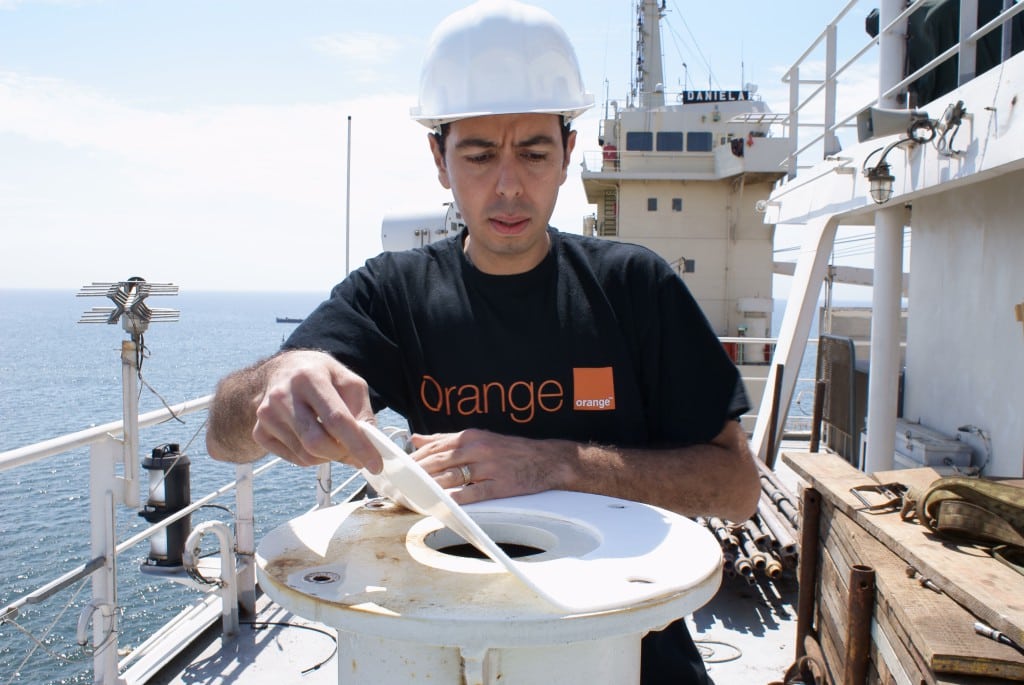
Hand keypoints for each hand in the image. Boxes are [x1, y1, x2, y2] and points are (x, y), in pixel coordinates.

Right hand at [252, 350, 381, 472]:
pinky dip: (312, 457)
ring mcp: (267, 415)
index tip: (375, 464)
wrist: (281, 372)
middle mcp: (283, 395)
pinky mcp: (260, 432)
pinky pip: (295, 459)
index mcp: (309, 377)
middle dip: (342, 454)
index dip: (358, 445)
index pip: (336, 419)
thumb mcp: (348, 382)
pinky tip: (314, 438)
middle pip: (317, 442)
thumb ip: (362, 411)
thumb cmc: (321, 376)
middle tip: (355, 452)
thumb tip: (370, 445)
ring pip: (306, 456)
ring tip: (334, 441)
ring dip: (329, 456)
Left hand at [409, 429, 574, 504]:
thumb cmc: (510, 450)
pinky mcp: (499, 485)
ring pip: (452, 477)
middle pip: (439, 461)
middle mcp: (477, 449)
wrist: (546, 460)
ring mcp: (488, 467)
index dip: (414, 458)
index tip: (398, 467)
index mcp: (470, 437)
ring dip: (430, 487)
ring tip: (413, 495)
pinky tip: (443, 504)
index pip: (434, 447)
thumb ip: (445, 439)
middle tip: (399, 483)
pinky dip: (457, 499)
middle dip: (416, 473)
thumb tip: (416, 439)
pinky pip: (474, 493)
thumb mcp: (478, 437)